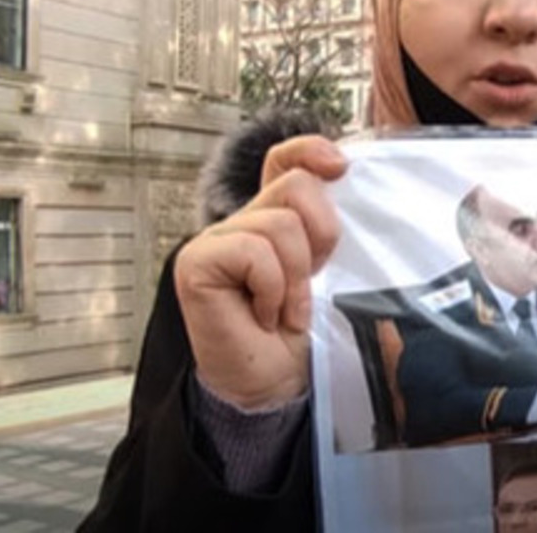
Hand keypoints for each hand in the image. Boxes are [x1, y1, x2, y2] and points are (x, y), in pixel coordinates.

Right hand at [174, 135, 346, 409]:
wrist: (275, 387)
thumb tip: (340, 176)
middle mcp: (241, 222)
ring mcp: (214, 240)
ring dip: (296, 278)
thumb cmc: (299, 335)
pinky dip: (271, 288)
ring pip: (280, 223)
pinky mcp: (196, 262)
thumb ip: (324, 227)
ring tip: (283, 309)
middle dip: (321, 239)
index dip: (310, 150)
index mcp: (271, 218)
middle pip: (296, 186)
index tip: (339, 167)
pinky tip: (262, 315)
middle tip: (309, 285)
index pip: (286, 161)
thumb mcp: (326, 273)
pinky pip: (254, 251)